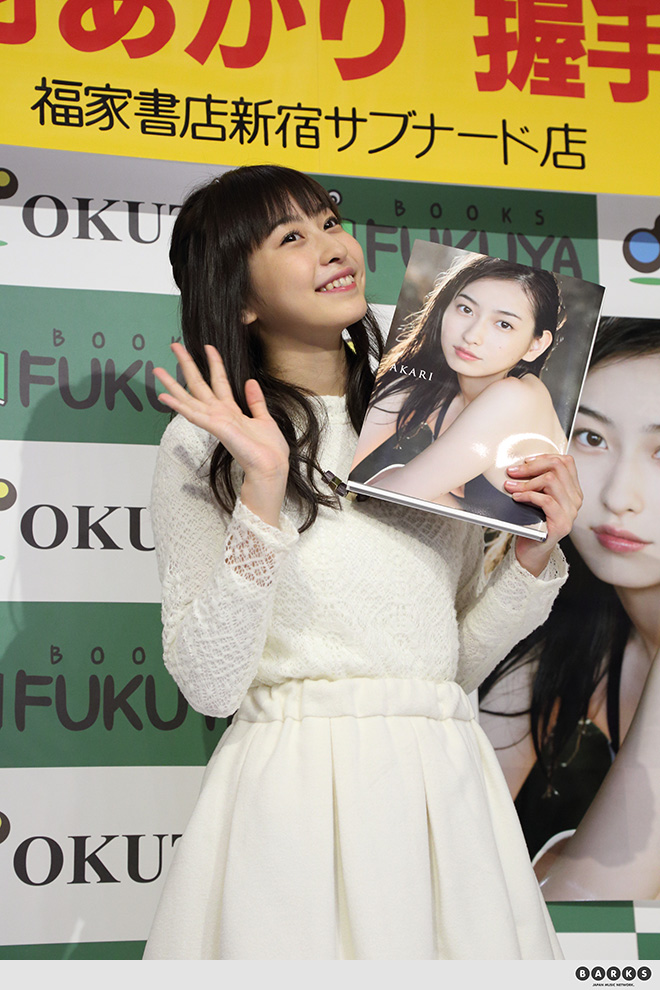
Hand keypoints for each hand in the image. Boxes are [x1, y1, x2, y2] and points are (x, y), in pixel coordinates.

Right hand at [154, 343, 289, 525]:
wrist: (271, 467)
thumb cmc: (268, 449)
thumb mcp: (264, 418)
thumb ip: (255, 401)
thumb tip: (250, 381)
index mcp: (232, 411)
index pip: (219, 381)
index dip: (214, 363)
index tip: (209, 346)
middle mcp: (219, 414)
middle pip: (198, 384)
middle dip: (187, 364)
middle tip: (174, 345)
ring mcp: (215, 420)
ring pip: (189, 397)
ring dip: (172, 384)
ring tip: (157, 369)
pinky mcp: (215, 427)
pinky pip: (193, 414)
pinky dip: (178, 405)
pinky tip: (164, 396)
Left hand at [504, 453, 582, 575]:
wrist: (531, 550)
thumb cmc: (532, 522)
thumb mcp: (536, 496)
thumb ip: (537, 480)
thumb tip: (520, 464)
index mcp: (572, 490)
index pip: (565, 462)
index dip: (543, 457)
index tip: (525, 462)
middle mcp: (575, 499)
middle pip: (558, 467)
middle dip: (531, 466)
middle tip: (513, 471)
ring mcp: (570, 512)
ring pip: (551, 481)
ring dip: (526, 482)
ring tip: (511, 487)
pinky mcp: (561, 524)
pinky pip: (546, 500)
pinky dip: (528, 495)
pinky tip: (517, 498)